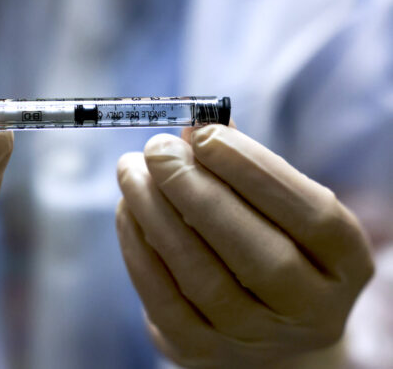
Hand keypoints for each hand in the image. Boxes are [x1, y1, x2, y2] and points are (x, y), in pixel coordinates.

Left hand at [116, 124, 373, 367]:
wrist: (254, 321)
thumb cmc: (264, 240)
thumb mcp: (271, 204)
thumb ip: (241, 164)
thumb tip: (193, 125)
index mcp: (345, 264)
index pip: (312, 215)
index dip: (254, 170)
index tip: (203, 133)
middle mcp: (311, 311)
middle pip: (259, 254)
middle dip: (197, 192)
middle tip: (157, 150)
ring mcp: (256, 339)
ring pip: (203, 278)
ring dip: (157, 215)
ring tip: (131, 172)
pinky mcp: (201, 351)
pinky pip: (164, 301)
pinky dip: (138, 250)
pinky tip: (126, 211)